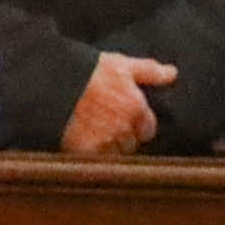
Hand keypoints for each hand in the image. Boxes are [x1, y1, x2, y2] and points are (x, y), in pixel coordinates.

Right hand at [61, 51, 176, 159]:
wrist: (51, 84)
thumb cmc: (85, 71)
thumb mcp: (120, 64)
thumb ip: (148, 71)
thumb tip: (172, 74)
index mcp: (135, 106)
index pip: (147, 129)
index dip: (137, 125)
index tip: (124, 119)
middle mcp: (124, 126)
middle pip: (131, 142)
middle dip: (123, 136)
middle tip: (105, 124)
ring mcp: (105, 140)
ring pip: (115, 154)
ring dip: (108, 147)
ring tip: (92, 133)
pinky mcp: (85, 151)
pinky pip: (96, 160)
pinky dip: (91, 155)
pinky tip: (82, 142)